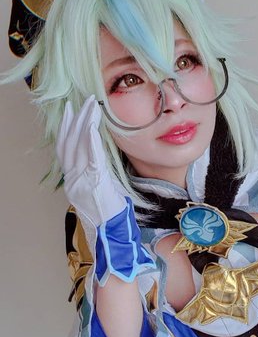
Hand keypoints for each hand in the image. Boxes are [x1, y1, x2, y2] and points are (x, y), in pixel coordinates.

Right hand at [56, 96, 125, 224]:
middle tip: (81, 101)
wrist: (113, 235)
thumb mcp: (102, 191)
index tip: (70, 110)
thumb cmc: (112, 216)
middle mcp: (73, 180)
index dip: (67, 129)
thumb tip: (102, 156)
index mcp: (73, 182)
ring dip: (85, 124)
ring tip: (91, 107)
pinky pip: (92, 158)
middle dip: (76, 120)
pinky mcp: (94, 183)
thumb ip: (98, 173)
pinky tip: (94, 127)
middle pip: (70, 144)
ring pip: (79, 147)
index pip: (66, 150)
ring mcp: (81, 182)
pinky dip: (93, 140)